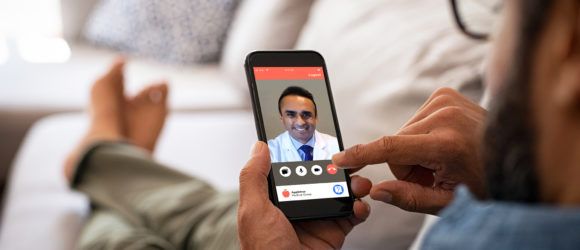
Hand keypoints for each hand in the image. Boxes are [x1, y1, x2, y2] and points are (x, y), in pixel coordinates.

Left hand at [238, 142, 370, 249]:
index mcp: (275, 199)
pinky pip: (352, 216)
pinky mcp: (333, 233)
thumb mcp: (254, 211)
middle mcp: (297, 206)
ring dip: (353, 184)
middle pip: (321, 178)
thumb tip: (258, 147)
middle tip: (348, 161)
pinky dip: (360, 208)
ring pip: (340, 193)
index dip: (306, 155)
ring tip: (358, 183)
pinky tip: (359, 206)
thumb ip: (254, 178)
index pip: (292, 169)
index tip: (319, 141)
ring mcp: (317, 219)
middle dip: (337, 168)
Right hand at [333, 88, 486, 214]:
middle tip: (435, 173)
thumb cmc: (485, 182)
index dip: (361, 154)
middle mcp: (445, 116)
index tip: (340, 158)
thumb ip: (409, 198)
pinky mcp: (446, 94)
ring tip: (444, 157)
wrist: (515, 154)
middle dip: (407, 164)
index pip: (390, 148)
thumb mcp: (448, 202)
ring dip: (415, 149)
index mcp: (447, 144)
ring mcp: (447, 100)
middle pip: (395, 145)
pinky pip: (414, 119)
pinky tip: (444, 141)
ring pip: (403, 132)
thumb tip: (376, 191)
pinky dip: (422, 134)